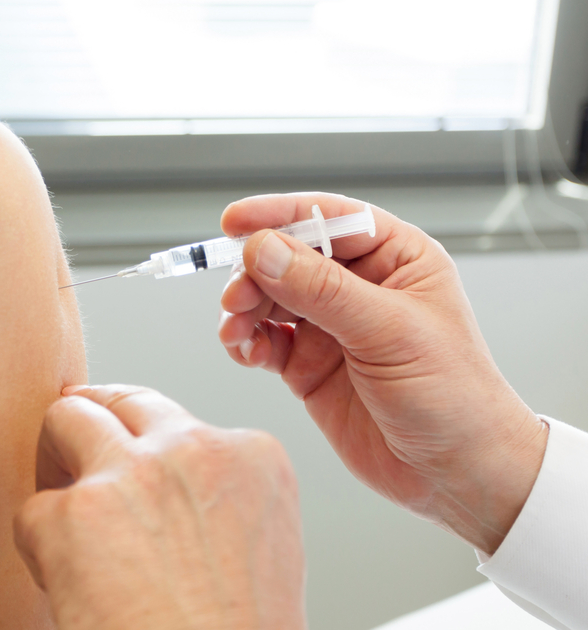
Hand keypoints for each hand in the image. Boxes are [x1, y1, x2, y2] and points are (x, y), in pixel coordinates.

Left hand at [14, 384, 305, 629]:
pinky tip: (68, 584)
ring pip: (64, 419)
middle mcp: (193, 449)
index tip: (136, 472)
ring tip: (61, 515)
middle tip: (74, 452)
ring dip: (56, 462)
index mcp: (252, 458)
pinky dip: (39, 547)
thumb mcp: (263, 547)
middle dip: (95, 422)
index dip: (149, 448)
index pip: (180, 421)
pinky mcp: (71, 513)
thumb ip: (217, 499)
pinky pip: (32, 510)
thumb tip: (169, 495)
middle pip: (122, 401)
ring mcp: (129, 473)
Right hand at [218, 193, 547, 554]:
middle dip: (255, 272)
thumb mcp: (388, 332)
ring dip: (244, 308)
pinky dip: (246, 341)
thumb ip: (322, 289)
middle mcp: (360, 287)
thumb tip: (263, 250)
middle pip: (289, 256)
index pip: (330, 219)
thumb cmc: (453, 396)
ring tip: (235, 329)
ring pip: (270, 297)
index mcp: (396, 259)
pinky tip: (244, 350)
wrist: (456, 475)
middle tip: (236, 297)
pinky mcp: (310, 365)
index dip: (280, 215)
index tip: (235, 221)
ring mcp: (331, 327)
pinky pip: (265, 340)